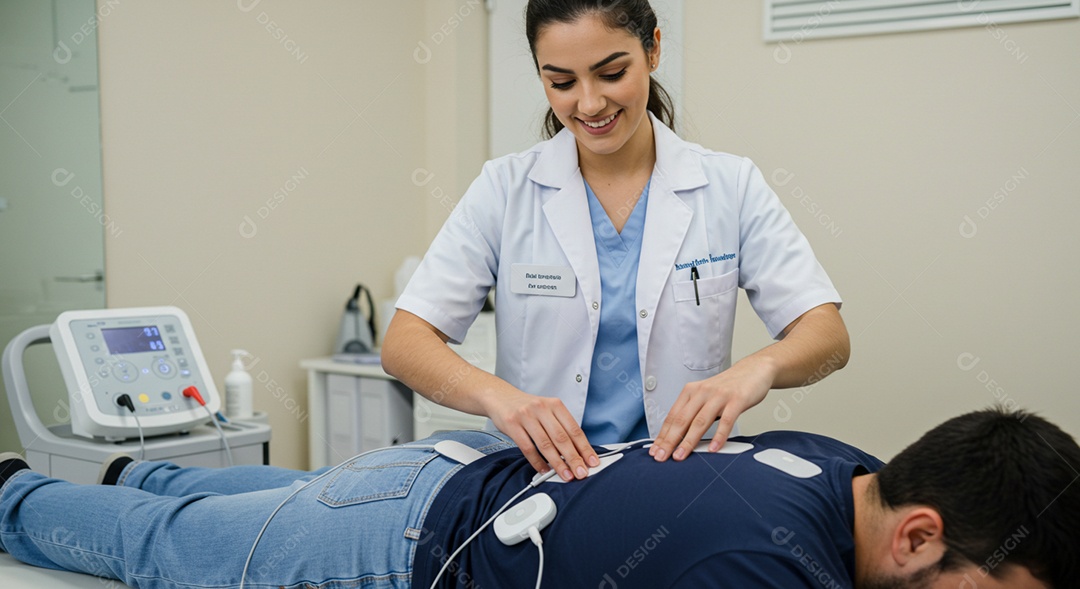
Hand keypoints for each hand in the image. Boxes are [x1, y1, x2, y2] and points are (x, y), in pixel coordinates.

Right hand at [486, 391, 599, 480]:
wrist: (500, 397)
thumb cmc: (527, 408)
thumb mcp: (547, 410)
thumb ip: (560, 427)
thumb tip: (577, 452)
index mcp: (555, 404)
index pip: (574, 429)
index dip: (584, 447)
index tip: (592, 461)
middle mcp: (542, 408)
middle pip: (562, 438)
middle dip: (574, 458)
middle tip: (581, 473)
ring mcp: (526, 416)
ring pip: (545, 444)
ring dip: (557, 463)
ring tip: (566, 475)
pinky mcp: (512, 424)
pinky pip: (527, 448)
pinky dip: (537, 462)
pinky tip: (544, 470)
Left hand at [649, 357, 776, 461]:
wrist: (753, 370)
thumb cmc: (728, 387)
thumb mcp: (705, 395)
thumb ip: (693, 412)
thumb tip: (678, 436)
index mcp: (690, 391)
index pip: (672, 417)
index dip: (662, 435)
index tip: (655, 450)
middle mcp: (702, 392)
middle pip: (681, 420)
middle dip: (669, 440)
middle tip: (661, 457)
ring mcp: (719, 396)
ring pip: (700, 421)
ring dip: (688, 441)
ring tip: (680, 456)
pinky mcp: (736, 400)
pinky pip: (726, 421)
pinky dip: (719, 436)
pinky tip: (713, 449)